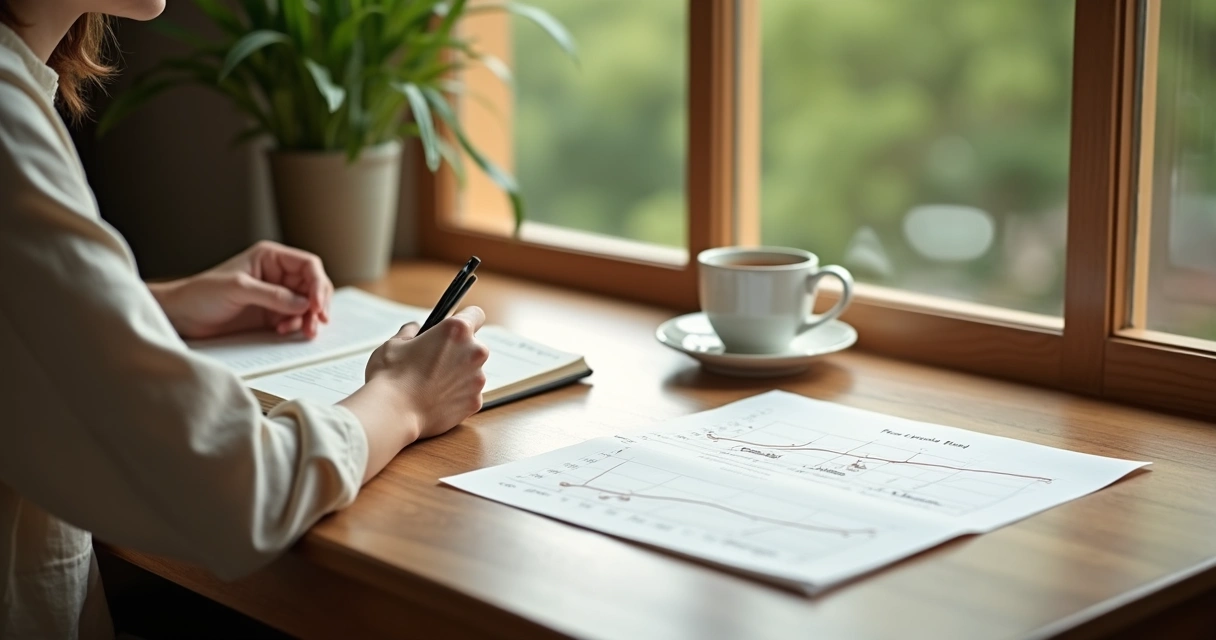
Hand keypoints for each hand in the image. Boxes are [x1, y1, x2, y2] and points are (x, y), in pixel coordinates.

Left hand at [149, 241, 333, 339]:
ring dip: (309, 318)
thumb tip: (304, 304)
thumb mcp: (238, 289)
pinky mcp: (271, 314)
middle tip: (318, 321)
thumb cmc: (201, 293)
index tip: (317, 305)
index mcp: (270, 258)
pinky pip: (295, 319)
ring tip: (305, 332)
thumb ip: (272, 295)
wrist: (181, 315)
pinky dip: (296, 326)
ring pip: (307, 304)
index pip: (308, 265)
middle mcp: (277, 274)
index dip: (318, 284)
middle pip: (313, 286)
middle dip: (318, 304)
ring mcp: (275, 295)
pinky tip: (283, 331)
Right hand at [338, 307, 488, 481]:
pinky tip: (435, 399)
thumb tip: (415, 330)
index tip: (454, 330)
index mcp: (457, 330)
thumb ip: (411, 332)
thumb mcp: (395, 342)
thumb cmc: (391, 375)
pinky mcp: (475, 402)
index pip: (475, 314)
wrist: (392, 413)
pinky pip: (469, 394)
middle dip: (458, 351)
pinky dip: (456, 396)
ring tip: (431, 384)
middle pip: (474, 346)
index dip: (464, 320)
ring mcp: (477, 379)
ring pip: (472, 371)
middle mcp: (474, 352)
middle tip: (434, 361)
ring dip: (458, 374)